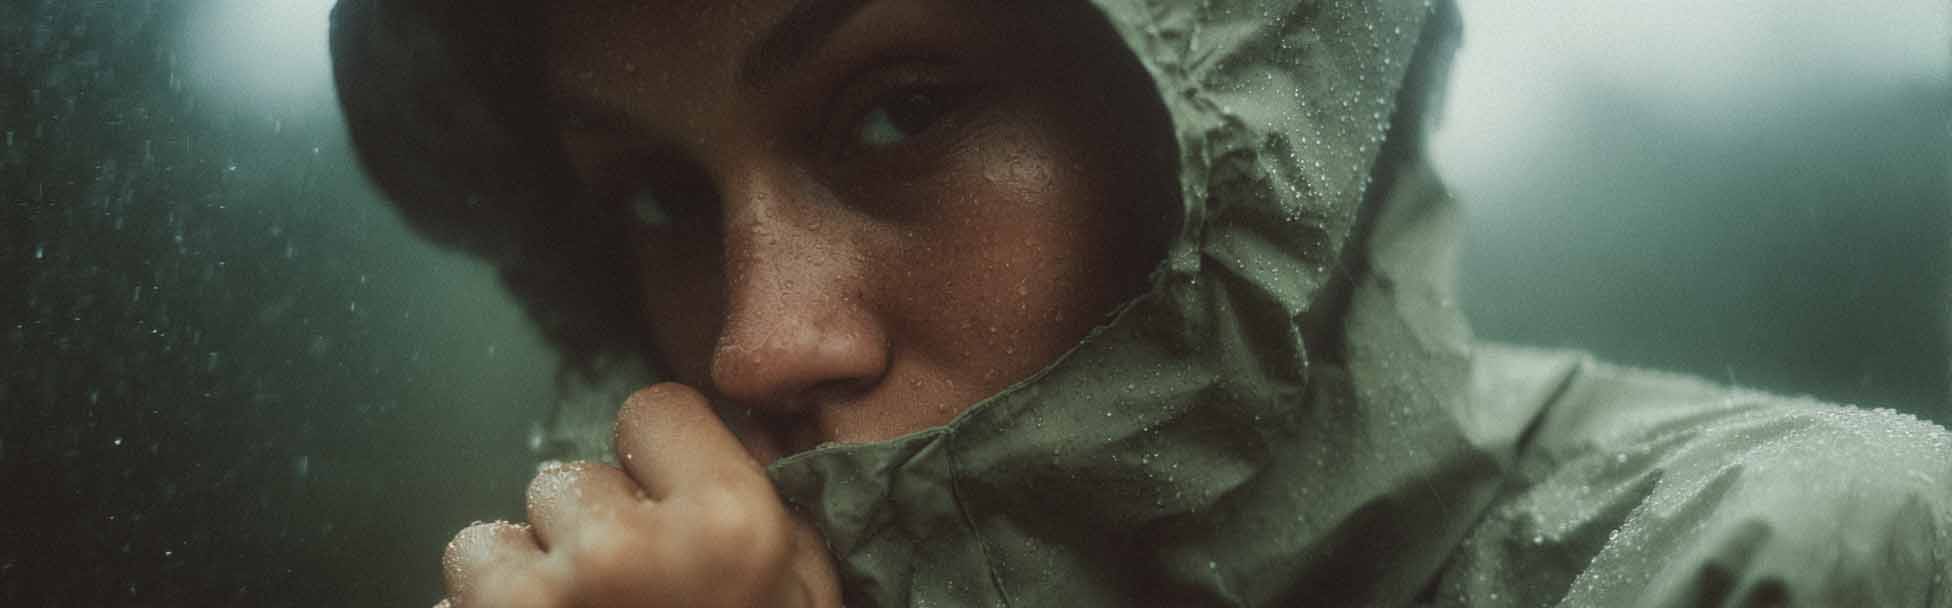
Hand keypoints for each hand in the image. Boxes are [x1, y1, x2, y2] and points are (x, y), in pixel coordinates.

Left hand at [437, 384, 840, 607]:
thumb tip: (741, 425)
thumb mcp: (804, 588)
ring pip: (488, 539)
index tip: (671, 510)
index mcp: (725, 528)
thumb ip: (766, 504)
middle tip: (627, 598)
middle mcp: (622, 554)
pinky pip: (454, 603)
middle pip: (567, 480)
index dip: (660, 463)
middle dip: (585, 530)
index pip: (650, 412)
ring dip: (521, 581)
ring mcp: (537, 604)